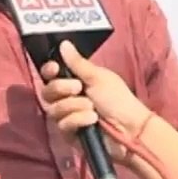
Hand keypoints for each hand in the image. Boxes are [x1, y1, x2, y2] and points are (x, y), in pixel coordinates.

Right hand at [40, 41, 152, 159]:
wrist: (130, 127)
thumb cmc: (118, 100)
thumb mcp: (98, 77)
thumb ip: (78, 63)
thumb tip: (64, 44)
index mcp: (73, 81)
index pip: (50, 75)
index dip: (48, 70)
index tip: (54, 67)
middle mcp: (67, 99)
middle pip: (47, 92)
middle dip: (62, 87)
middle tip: (79, 87)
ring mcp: (67, 117)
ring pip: (54, 109)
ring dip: (74, 105)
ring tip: (92, 107)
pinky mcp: (69, 134)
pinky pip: (63, 125)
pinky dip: (78, 120)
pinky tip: (92, 120)